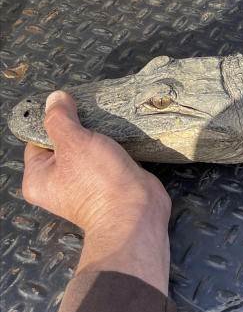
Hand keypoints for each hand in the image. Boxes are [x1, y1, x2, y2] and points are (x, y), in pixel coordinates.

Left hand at [22, 91, 171, 293]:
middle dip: (80, 126)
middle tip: (92, 114)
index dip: (53, 121)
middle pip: (64, 142)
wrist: (136, 212)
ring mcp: (84, 183)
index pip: (37, 139)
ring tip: (108, 125)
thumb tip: (55, 99)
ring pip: (88, 148)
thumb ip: (60, 118)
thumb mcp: (73, 143)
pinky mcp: (108, 181)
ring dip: (99, 135)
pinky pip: (106, 156)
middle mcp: (58, 183)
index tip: (70, 106)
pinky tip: (121, 136)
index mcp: (38, 178)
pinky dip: (114, 145)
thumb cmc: (99, 183)